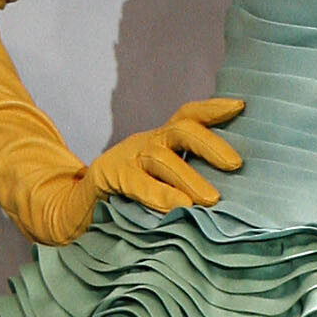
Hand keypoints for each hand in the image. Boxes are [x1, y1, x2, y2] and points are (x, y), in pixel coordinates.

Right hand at [39, 97, 245, 231]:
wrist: (75, 209)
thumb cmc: (127, 202)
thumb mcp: (159, 185)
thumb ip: (186, 184)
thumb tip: (229, 198)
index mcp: (160, 142)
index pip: (188, 116)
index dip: (212, 108)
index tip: (240, 106)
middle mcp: (145, 143)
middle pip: (180, 131)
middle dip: (210, 145)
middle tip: (236, 164)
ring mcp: (124, 158)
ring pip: (161, 159)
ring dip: (189, 178)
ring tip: (211, 200)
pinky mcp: (106, 177)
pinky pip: (135, 183)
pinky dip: (158, 194)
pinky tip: (178, 207)